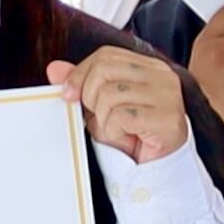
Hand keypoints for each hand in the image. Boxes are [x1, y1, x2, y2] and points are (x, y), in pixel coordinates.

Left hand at [52, 46, 195, 162]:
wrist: (157, 168)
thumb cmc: (133, 136)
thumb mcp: (100, 107)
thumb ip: (81, 84)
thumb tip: (55, 68)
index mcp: (149, 67)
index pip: (106, 55)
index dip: (80, 74)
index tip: (69, 95)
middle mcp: (163, 76)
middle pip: (104, 69)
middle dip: (91, 96)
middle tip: (102, 117)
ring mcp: (168, 96)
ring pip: (109, 94)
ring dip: (104, 119)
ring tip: (119, 130)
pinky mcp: (167, 118)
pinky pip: (121, 117)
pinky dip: (115, 132)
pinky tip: (128, 138)